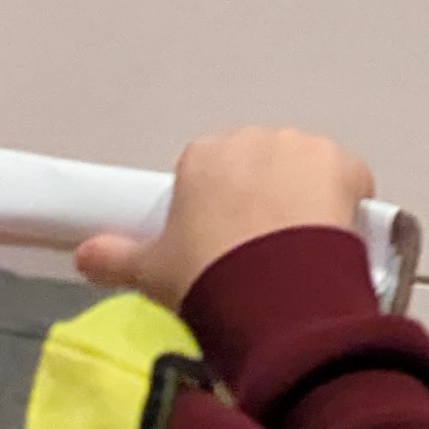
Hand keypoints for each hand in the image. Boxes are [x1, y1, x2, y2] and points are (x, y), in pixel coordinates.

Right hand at [74, 127, 371, 311]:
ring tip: (300, 251)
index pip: (212, 174)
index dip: (220, 209)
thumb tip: (81, 255)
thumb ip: (113, 257)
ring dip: (303, 198)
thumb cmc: (206, 275)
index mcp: (202, 156)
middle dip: (263, 198)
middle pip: (260, 165)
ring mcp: (301, 147)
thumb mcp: (152, 272)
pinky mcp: (343, 163)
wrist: (270, 290)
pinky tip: (335, 239)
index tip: (226, 246)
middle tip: (264, 253)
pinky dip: (344, 203)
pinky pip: (346, 180)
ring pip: (303, 170)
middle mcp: (251, 139)